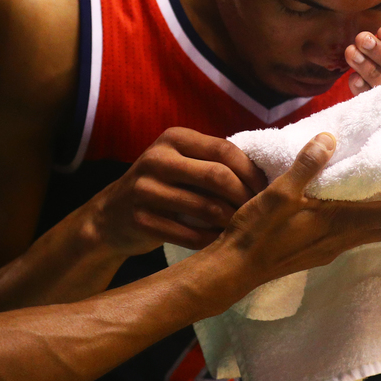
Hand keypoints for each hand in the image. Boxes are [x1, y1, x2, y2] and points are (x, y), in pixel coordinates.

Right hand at [87, 127, 268, 255]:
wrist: (111, 215)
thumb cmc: (162, 186)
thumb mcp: (182, 162)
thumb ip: (214, 161)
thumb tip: (268, 174)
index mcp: (174, 138)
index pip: (224, 149)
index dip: (251, 172)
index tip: (268, 190)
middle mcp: (157, 158)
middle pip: (217, 176)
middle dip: (244, 197)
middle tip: (259, 213)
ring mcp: (145, 188)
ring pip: (205, 207)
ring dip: (230, 222)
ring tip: (244, 228)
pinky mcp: (139, 218)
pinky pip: (187, 234)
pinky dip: (209, 240)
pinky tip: (219, 242)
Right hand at [215, 133, 380, 289]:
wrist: (235, 269)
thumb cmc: (257, 232)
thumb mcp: (278, 193)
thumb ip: (306, 166)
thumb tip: (330, 138)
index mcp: (337, 223)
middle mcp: (341, 239)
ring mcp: (331, 247)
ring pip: (376, 234)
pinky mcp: (320, 250)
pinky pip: (359, 236)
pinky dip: (374, 223)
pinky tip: (367, 213)